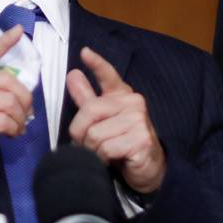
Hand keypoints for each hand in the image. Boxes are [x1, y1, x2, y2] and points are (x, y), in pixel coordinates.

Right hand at [0, 27, 32, 172]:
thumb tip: (18, 80)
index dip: (5, 41)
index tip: (19, 30)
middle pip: (8, 82)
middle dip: (24, 99)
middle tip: (27, 112)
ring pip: (8, 103)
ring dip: (20, 117)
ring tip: (18, 126)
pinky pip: (3, 121)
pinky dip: (13, 128)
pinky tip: (12, 133)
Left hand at [67, 47, 165, 193]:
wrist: (149, 168)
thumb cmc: (123, 143)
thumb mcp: (103, 120)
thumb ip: (87, 99)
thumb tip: (73, 75)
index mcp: (122, 95)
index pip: (109, 75)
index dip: (96, 64)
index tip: (85, 53)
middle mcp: (133, 102)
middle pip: (89, 111)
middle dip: (81, 133)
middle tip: (89, 144)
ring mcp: (139, 120)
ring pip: (95, 133)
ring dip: (93, 149)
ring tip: (104, 153)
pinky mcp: (142, 139)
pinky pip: (106, 148)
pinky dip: (103, 158)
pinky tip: (114, 159)